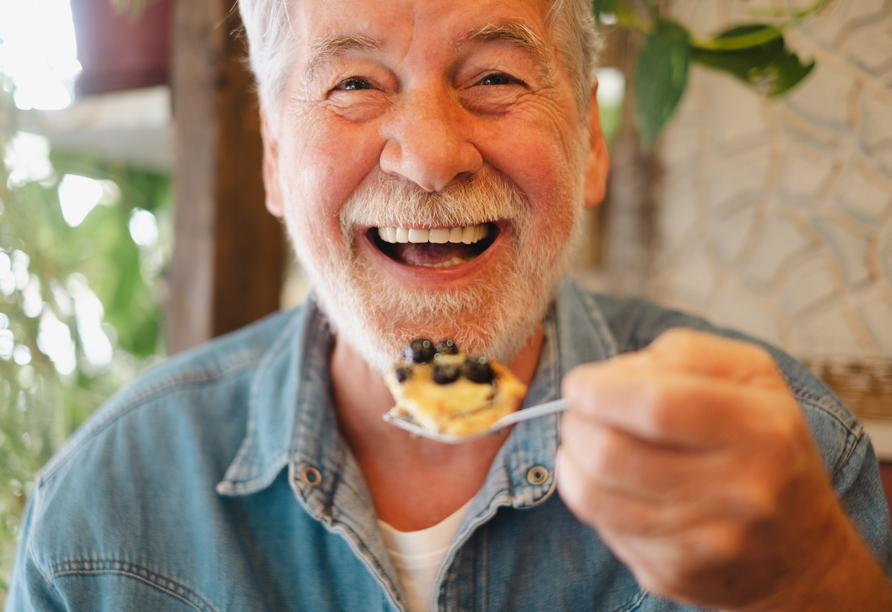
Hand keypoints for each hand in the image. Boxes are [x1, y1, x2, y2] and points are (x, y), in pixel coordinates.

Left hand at [556, 328, 891, 610]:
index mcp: (761, 430)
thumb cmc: (765, 445)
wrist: (803, 554)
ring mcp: (706, 542)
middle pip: (613, 454)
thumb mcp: (753, 378)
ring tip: (582, 442)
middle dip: (575, 424)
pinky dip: (590, 496)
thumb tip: (612, 373)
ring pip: (594, 497)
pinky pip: (603, 527)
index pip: (657, 405)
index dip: (601, 390)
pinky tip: (608, 482)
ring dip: (569, 459)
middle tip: (577, 412)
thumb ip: (686, 354)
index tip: (579, 383)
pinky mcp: (675, 574)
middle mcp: (739, 491)